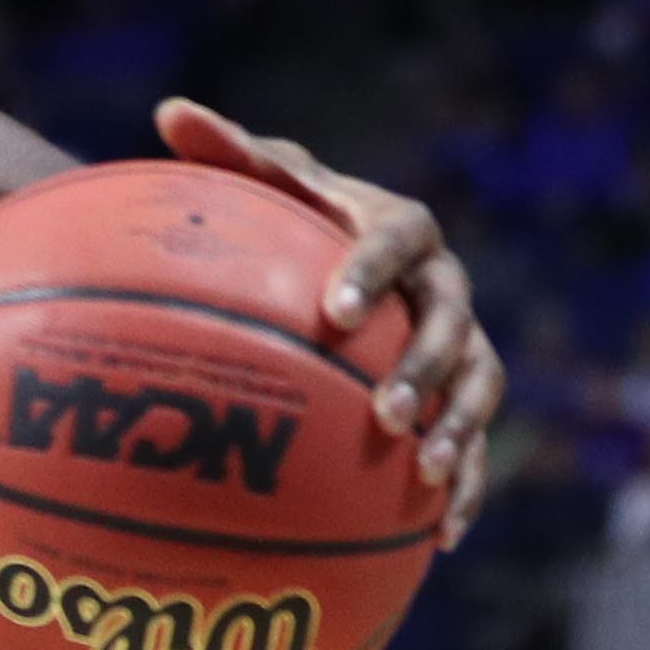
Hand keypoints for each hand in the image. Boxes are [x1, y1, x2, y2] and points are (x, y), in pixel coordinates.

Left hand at [156, 98, 502, 547]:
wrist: (336, 263)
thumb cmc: (289, 219)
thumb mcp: (259, 183)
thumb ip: (224, 151)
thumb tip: (169, 110)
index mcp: (398, 227)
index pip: (396, 239)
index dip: (372, 271)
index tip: (334, 310)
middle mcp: (444, 285)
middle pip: (451, 323)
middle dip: (426, 367)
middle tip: (386, 413)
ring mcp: (464, 343)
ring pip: (480, 385)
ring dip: (460, 430)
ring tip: (426, 474)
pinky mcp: (462, 399)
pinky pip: (476, 446)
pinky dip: (466, 489)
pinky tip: (441, 538)